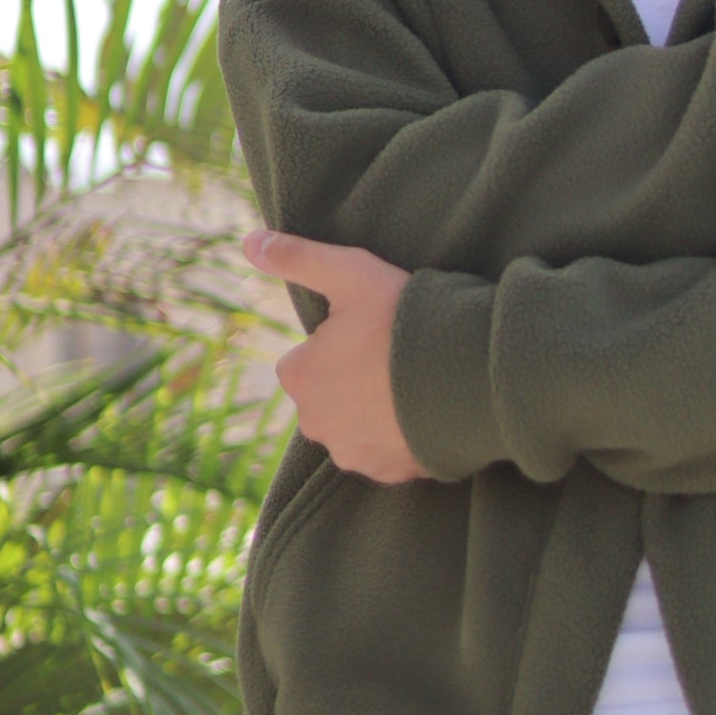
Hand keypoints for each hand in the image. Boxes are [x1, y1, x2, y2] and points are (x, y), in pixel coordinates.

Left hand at [243, 229, 429, 484]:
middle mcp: (314, 423)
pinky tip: (421, 410)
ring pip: (353, 426)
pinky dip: (397, 437)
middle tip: (392, 355)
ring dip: (372, 411)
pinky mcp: (387, 473)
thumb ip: (296, 257)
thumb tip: (248, 241)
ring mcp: (352, 453)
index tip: (372, 331)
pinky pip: (384, 453)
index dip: (339, 342)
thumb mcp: (350, 272)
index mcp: (299, 376)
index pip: (305, 359)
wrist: (466, 371)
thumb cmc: (404, 316)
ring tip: (411, 383)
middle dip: (350, 381)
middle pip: (327, 395)